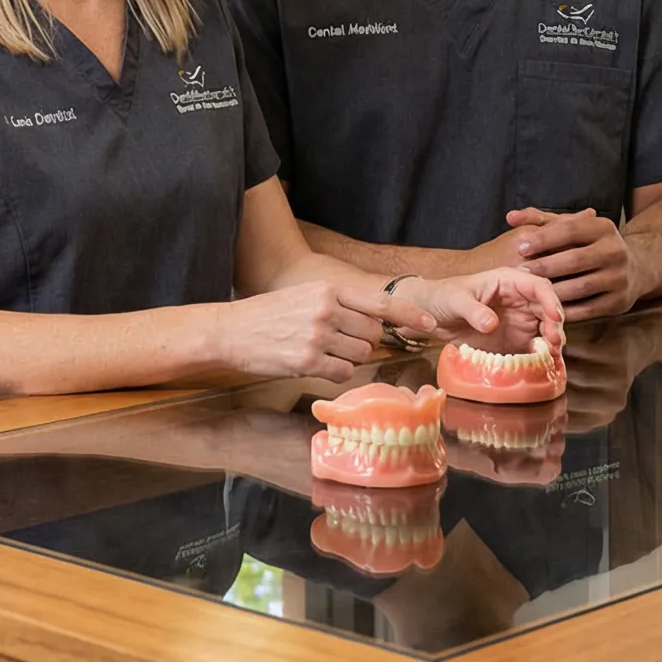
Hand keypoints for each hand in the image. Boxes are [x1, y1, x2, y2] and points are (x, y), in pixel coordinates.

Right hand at [219, 282, 398, 382]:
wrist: (230, 331)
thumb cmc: (269, 315)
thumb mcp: (306, 296)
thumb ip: (340, 304)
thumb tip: (375, 322)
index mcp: (329, 289)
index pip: (381, 302)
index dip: (410, 314)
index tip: (431, 324)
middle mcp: (326, 310)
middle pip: (374, 333)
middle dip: (366, 341)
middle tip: (342, 341)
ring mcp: (318, 336)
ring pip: (361, 355)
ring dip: (350, 358)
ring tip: (323, 351)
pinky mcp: (308, 361)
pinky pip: (344, 372)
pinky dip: (337, 372)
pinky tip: (316, 363)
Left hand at [398, 267, 563, 349]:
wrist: (430, 316)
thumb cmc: (442, 297)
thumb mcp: (455, 299)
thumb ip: (473, 310)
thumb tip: (491, 324)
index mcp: (508, 281)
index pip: (539, 286)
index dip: (550, 300)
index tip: (554, 317)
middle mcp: (519, 300)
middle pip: (548, 309)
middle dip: (555, 325)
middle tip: (554, 343)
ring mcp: (519, 321)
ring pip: (546, 329)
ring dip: (552, 341)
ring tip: (551, 355)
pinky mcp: (514, 340)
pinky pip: (533, 347)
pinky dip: (541, 355)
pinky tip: (542, 363)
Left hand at [505, 207, 637, 319]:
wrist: (634, 269)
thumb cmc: (589, 246)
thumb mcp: (571, 228)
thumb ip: (539, 221)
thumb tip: (510, 217)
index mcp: (603, 228)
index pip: (571, 230)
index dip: (544, 238)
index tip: (520, 246)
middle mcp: (616, 250)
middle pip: (576, 259)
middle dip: (545, 266)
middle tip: (520, 271)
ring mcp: (620, 277)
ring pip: (581, 287)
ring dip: (552, 290)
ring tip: (529, 292)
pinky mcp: (619, 302)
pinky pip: (588, 309)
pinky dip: (565, 310)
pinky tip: (545, 309)